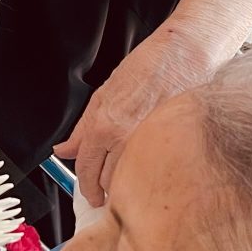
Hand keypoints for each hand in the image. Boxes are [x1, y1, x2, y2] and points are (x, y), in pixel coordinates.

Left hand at [53, 22, 213, 205]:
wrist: (186, 55)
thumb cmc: (149, 66)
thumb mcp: (104, 93)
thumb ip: (83, 129)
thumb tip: (64, 150)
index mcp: (105, 126)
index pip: (87, 170)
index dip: (86, 188)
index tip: (89, 195)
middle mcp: (127, 140)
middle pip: (108, 182)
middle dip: (105, 186)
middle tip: (107, 184)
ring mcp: (151, 145)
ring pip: (132, 181)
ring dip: (127, 183)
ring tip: (129, 173)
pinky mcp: (172, 147)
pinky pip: (154, 171)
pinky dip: (148, 173)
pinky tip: (149, 165)